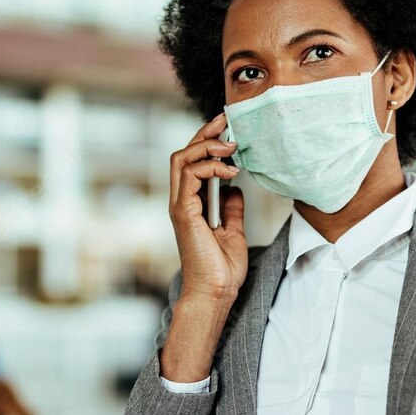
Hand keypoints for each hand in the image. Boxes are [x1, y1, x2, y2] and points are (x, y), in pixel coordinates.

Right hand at [169, 112, 247, 305]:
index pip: (192, 161)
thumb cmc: (221, 269)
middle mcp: (182, 201)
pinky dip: (209, 167)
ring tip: (231, 147)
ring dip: (207, 147)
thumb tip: (234, 189)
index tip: (228, 128)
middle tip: (226, 122)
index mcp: (191, 203)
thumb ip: (231, 208)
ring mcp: (180, 206)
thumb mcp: (234, 231)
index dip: (207, 141)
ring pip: (181, 159)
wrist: (216, 292)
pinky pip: (189, 176)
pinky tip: (230, 171)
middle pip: (183, 153)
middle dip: (204, 133)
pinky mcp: (184, 212)